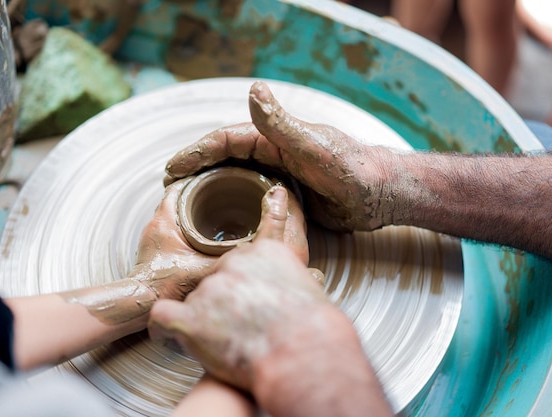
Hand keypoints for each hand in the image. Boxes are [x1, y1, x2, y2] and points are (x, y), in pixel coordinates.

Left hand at [147, 186, 329, 389]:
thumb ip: (291, 278)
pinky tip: (174, 335)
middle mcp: (232, 263)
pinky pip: (163, 315)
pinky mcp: (190, 318)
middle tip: (237, 326)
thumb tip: (297, 281)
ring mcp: (209, 289)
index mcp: (263, 251)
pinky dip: (166, 327)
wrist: (302, 354)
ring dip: (204, 319)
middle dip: (223, 302)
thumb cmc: (314, 329)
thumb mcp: (311, 287)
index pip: (240, 262)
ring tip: (225, 342)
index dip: (242, 285)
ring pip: (195, 300)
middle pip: (216, 279)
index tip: (245, 300)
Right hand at [164, 81, 396, 230]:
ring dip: (211, 186)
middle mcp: (274, 154)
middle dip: (196, 168)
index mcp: (275, 140)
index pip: (226, 141)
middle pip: (225, 159)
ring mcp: (281, 176)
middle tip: (171, 184)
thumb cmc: (352, 170)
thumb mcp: (314, 147)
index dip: (197, 152)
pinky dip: (233, 203)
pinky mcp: (289, 197)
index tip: (172, 167)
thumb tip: (254, 88)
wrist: (381, 195)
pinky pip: (253, 198)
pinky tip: (223, 217)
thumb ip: (282, 124)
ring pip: (237, 179)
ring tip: (187, 201)